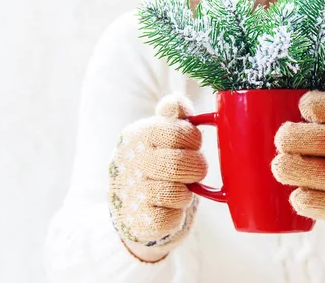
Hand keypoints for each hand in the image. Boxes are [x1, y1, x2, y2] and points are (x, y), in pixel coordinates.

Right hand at [108, 94, 206, 260]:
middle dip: (195, 168)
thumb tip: (176, 102)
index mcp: (137, 135)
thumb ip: (173, 116)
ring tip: (177, 190)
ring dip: (185, 194)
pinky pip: (170, 219)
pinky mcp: (136, 221)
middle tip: (193, 170)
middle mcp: (129, 161)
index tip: (192, 145)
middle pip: (180, 164)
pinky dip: (175, 215)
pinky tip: (166, 209)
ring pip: (177, 193)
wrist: (129, 207)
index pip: (179, 131)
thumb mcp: (161, 135)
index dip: (194, 140)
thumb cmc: (155, 165)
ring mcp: (130, 192)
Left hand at [272, 91, 324, 245]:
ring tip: (280, 167)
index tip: (301, 108)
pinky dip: (311, 202)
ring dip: (299, 171)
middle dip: (297, 139)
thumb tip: (262, 112)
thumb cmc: (323, 150)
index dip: (319, 105)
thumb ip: (302, 117)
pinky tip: (298, 197)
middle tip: (281, 141)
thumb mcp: (319, 127)